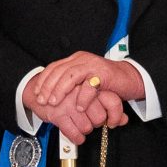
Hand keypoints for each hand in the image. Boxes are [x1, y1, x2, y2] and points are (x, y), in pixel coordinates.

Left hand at [26, 52, 143, 117]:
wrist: (130, 78)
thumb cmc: (106, 82)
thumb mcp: (84, 81)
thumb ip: (71, 83)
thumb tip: (50, 95)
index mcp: (76, 60)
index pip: (54, 67)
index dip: (43, 80)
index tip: (36, 93)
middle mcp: (82, 59)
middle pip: (59, 70)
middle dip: (48, 87)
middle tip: (42, 101)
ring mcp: (93, 65)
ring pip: (71, 75)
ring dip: (60, 90)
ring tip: (54, 103)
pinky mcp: (104, 74)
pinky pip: (89, 85)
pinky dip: (82, 97)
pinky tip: (79, 107)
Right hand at [42, 85, 125, 145]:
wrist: (36, 90)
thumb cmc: (66, 94)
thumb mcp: (89, 94)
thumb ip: (109, 106)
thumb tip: (125, 120)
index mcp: (90, 82)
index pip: (113, 101)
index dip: (115, 116)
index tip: (112, 122)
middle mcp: (80, 91)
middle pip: (100, 117)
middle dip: (96, 123)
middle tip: (90, 120)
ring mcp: (68, 103)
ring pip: (87, 127)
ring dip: (85, 129)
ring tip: (79, 124)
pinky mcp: (57, 114)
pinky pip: (74, 133)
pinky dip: (77, 137)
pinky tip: (77, 135)